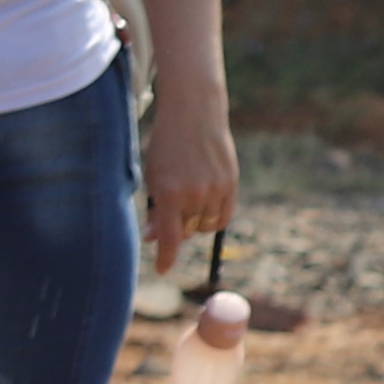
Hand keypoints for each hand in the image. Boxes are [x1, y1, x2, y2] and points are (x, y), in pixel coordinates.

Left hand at [140, 90, 240, 281]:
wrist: (195, 114)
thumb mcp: (153, 175)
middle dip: (177, 226)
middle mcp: (194, 195)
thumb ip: (154, 207)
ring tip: (188, 196)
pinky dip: (212, 217)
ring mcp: (215, 190)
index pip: (168, 237)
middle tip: (171, 207)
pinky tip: (204, 204)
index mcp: (169, 192)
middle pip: (186, 231)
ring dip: (194, 220)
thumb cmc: (167, 144)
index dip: (165, 257)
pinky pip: (222, 217)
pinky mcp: (231, 185)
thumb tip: (152, 238)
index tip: (162, 270)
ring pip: (205, 226)